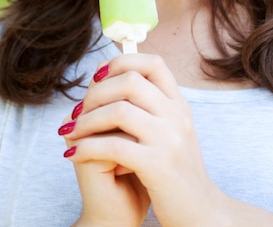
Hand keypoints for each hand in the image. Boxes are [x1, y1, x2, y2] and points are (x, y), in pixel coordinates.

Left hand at [61, 54, 221, 226]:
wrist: (201, 216)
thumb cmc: (177, 175)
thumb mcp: (171, 133)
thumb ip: (151, 108)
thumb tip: (110, 78)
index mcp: (179, 106)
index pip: (154, 64)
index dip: (123, 61)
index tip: (99, 75)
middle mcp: (177, 116)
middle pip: (131, 80)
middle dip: (96, 91)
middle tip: (79, 109)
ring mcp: (169, 139)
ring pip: (119, 110)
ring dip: (87, 119)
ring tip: (71, 131)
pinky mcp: (158, 165)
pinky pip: (114, 146)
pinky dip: (88, 147)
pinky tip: (74, 154)